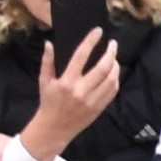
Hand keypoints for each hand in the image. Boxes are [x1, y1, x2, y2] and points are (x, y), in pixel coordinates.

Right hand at [17, 29, 124, 160]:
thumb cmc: (48, 102)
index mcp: (67, 82)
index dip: (91, 41)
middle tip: (112, 44)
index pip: (81, 56)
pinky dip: (116, 79)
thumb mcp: (44, 81)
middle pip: (103, 67)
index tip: (98, 31)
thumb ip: (47, 61)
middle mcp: (81, 90)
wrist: (54, 128)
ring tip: (114, 58)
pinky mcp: (99, 108)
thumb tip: (49, 43)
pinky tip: (114, 73)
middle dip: (111, 52)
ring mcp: (92, 100)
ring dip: (116, 65)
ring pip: (111, 79)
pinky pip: (113, 91)